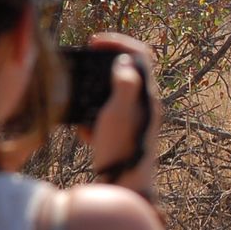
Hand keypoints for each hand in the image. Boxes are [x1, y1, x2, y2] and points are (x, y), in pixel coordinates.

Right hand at [78, 32, 160, 202]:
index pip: (141, 55)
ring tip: (83, 112)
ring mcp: (134, 120)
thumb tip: (124, 61)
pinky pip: (104, 118)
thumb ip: (124, 84)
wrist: (123, 187)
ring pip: (110, 96)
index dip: (119, 42)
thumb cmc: (122, 149)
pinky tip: (85, 133)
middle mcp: (144, 105)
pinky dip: (92, 121)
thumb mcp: (120, 112)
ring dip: (93, 99)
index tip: (94, 42)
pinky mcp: (123, 134)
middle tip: (83, 68)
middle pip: (125, 73)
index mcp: (147, 95)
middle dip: (101, 70)